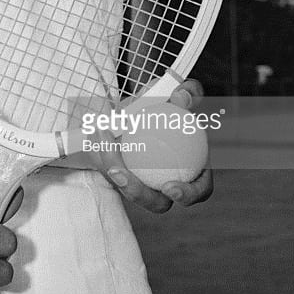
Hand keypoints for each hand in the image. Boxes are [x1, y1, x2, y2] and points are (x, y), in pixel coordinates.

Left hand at [103, 78, 212, 212]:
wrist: (148, 106)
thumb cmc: (171, 103)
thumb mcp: (181, 94)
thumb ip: (188, 93)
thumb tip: (182, 96)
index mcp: (193, 172)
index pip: (197, 191)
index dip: (187, 195)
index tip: (170, 186)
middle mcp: (166, 184)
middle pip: (154, 201)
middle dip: (135, 192)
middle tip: (119, 173)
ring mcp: (142, 183)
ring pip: (123, 184)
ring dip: (108, 162)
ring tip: (101, 135)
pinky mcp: (120, 174)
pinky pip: (107, 166)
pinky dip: (100, 147)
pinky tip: (96, 127)